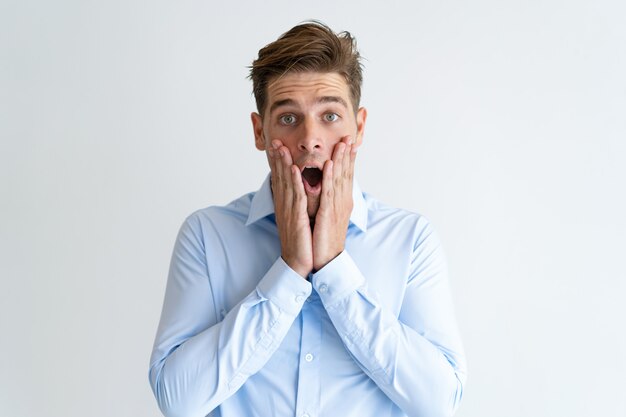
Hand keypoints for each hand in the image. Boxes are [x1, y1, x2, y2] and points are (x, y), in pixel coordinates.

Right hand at [268, 140, 312, 277]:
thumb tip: (298, 194)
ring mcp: (289, 211)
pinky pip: (297, 197)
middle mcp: (284, 206)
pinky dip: (295, 182)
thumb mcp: (297, 220)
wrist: (298, 263)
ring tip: (281, 147)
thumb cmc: (300, 242)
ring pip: (287, 183)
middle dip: (277, 158)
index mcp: (285, 205)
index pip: (281, 179)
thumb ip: (296, 205)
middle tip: (274, 140)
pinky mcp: (297, 219)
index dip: (278, 162)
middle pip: (280, 178)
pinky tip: (294, 169)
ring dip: (284, 164)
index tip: (276, 146)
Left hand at [312, 136, 356, 270]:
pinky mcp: (328, 215)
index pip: (346, 176)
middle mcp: (342, 203)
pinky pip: (328, 193)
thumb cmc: (323, 240)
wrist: (324, 262)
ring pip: (338, 180)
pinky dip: (329, 177)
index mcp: (341, 203)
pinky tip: (330, 164)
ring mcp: (336, 208)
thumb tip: (324, 189)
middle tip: (349, 136)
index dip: (348, 159)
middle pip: (345, 174)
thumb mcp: (326, 218)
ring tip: (342, 143)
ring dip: (340, 160)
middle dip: (347, 154)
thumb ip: (327, 202)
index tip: (349, 142)